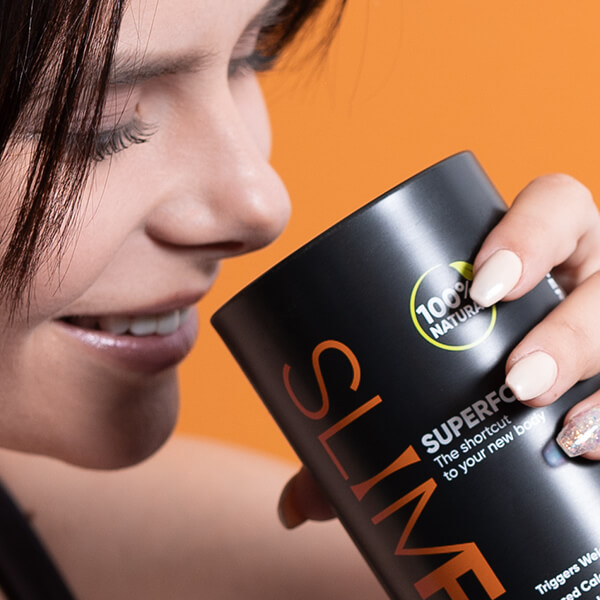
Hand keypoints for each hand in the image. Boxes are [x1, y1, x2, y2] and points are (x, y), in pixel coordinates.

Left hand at [279, 173, 599, 527]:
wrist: (524, 417)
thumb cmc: (456, 378)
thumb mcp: (421, 380)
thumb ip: (361, 432)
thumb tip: (298, 504)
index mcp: (535, 255)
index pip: (553, 208)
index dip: (530, 233)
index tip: (484, 285)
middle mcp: (583, 284)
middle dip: (567, 333)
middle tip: (516, 382)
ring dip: (593, 374)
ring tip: (560, 431)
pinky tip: (586, 452)